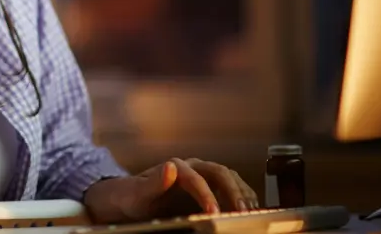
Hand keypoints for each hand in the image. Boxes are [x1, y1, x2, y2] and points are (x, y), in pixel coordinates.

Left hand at [83, 158, 258, 223]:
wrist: (130, 198)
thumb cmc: (133, 197)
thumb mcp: (137, 194)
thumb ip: (152, 183)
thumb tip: (170, 167)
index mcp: (176, 167)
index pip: (197, 179)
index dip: (207, 195)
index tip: (214, 213)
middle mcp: (192, 167)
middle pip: (220, 173)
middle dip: (233, 191)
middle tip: (241, 212)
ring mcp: (203, 175)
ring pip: (230, 177)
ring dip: (242, 193)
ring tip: (250, 212)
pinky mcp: (210, 187)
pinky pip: (231, 187)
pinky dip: (243, 196)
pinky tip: (249, 210)